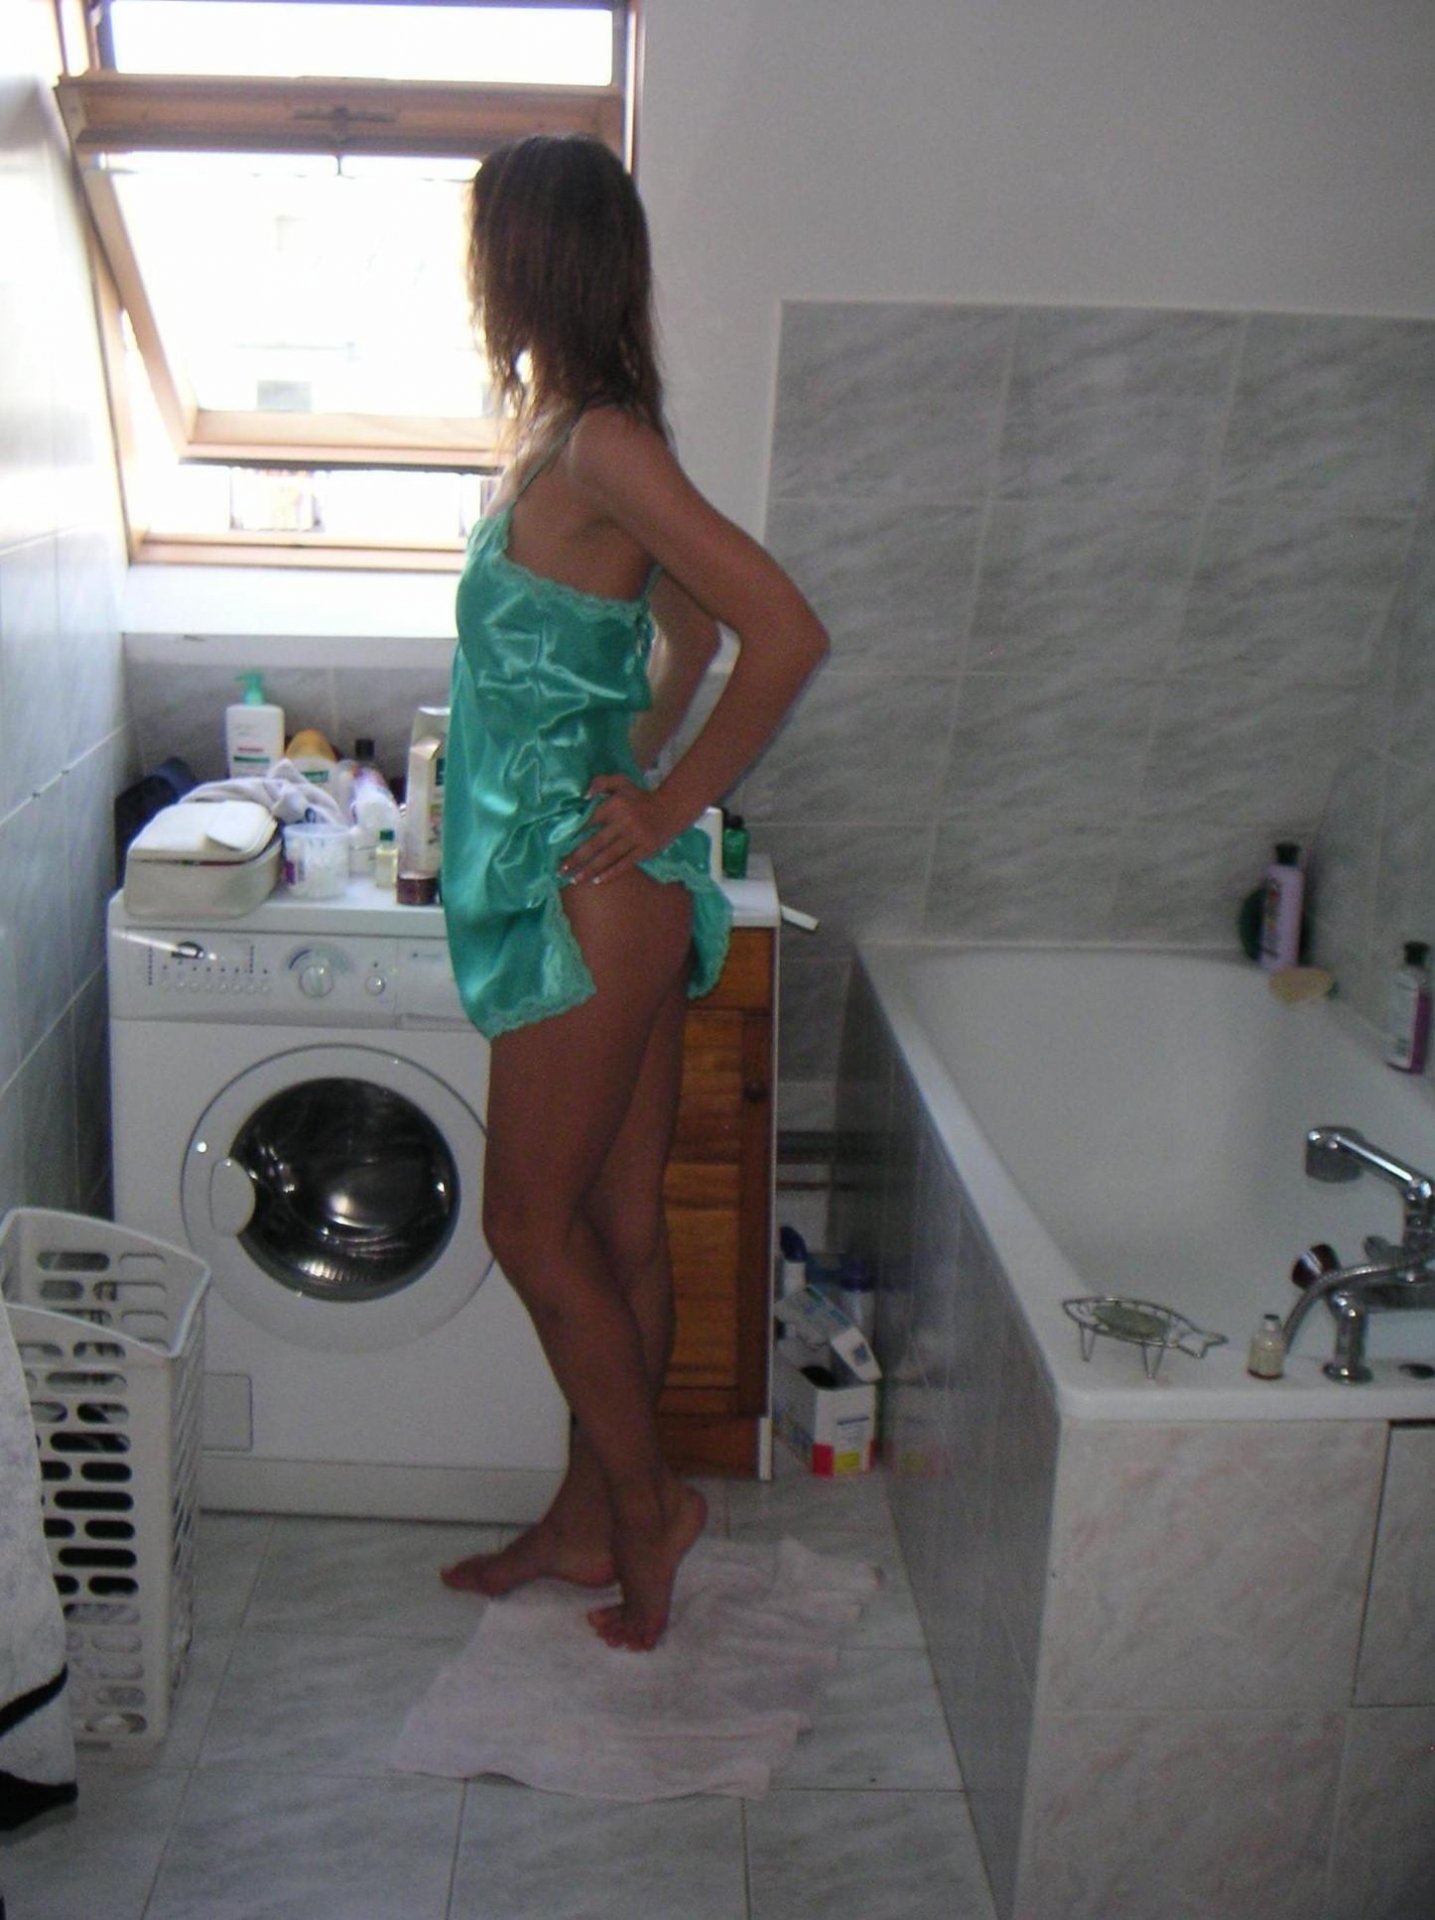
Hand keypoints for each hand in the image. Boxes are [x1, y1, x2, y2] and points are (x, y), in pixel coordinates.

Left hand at [560, 774, 684, 885]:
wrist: (672, 808)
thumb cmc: (641, 797)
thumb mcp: (622, 782)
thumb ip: (601, 782)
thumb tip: (583, 795)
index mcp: (615, 805)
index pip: (590, 821)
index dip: (574, 834)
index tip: (559, 846)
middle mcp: (624, 822)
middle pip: (595, 843)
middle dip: (576, 858)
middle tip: (561, 869)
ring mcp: (635, 838)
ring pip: (608, 857)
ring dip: (590, 869)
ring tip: (574, 879)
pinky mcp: (645, 850)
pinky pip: (625, 864)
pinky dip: (610, 873)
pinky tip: (597, 880)